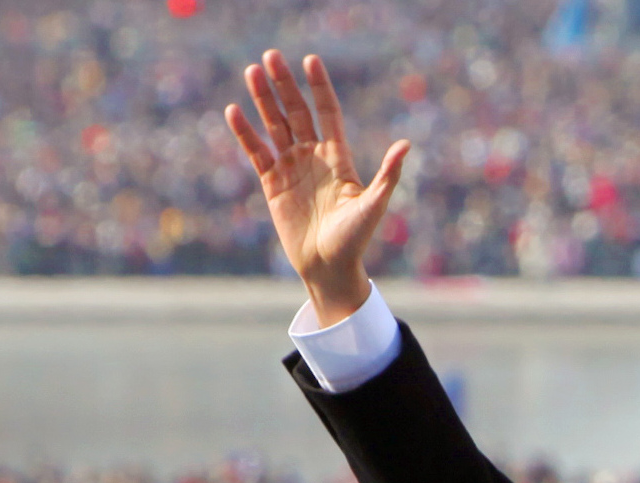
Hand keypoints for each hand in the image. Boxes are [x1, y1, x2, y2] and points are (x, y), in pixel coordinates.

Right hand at [225, 49, 410, 326]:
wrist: (329, 269)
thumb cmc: (355, 240)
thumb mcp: (372, 206)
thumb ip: (387, 175)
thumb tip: (406, 145)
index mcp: (338, 157)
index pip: (327, 112)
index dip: (319, 88)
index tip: (310, 60)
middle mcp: (314, 157)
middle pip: (296, 112)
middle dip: (284, 85)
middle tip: (270, 56)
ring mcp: (292, 168)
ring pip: (275, 126)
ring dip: (263, 100)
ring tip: (251, 72)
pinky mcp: (273, 184)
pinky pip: (257, 152)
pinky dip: (245, 133)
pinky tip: (234, 111)